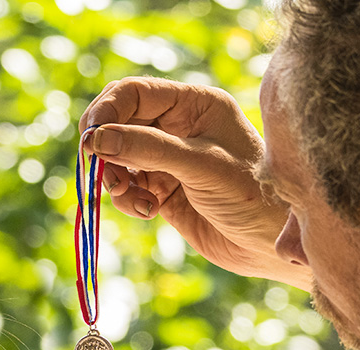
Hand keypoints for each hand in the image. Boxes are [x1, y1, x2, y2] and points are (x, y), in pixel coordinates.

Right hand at [80, 77, 310, 289]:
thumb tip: (96, 139)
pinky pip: (128, 189)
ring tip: (132, 197)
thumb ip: (148, 150)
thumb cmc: (251, 195)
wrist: (269, 246)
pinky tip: (148, 211)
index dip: (106, 112)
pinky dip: (128, 200)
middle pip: (120, 125)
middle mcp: (178, 128)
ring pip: (118, 160)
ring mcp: (168, 161)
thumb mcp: (199, 165)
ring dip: (116, 180)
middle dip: (107, 148)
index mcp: (194, 105)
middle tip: (102, 171)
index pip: (134, 93)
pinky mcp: (163, 192)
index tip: (90, 140)